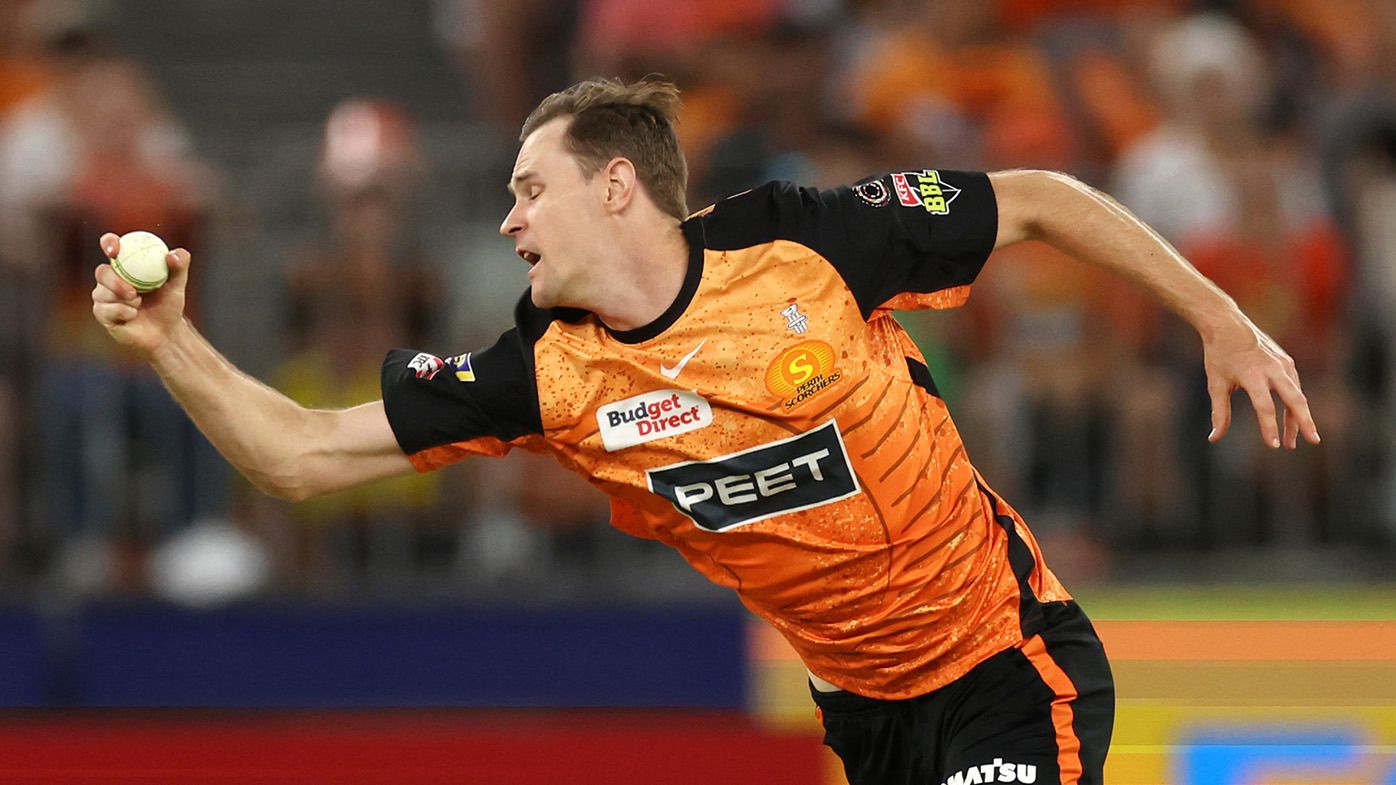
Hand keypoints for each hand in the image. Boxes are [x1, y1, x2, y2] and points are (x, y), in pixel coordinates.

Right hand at [91, 232, 190, 357]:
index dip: (109, 243)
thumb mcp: (177, 285)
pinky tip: (133, 316)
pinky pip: (105, 310)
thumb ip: (179, 267)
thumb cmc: (168, 304)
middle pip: (101, 272)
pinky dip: (122, 312)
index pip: (111, 245)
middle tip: (133, 292)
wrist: (165, 332)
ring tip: (139, 305)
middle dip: (115, 281)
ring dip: (124, 301)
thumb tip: (173, 255)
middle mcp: (110, 278)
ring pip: (102, 293)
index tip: (115, 250)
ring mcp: (104, 296)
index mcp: (126, 264)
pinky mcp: (102, 313)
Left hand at [1203, 316, 1318, 448]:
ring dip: (1298, 417)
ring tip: (1294, 440)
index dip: (1269, 427)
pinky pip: (1294, 386)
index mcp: (1252, 374)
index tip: (1274, 445)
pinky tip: (1291, 418)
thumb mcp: (1216, 384)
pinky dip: (1294, 403)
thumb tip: (1214, 438)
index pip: (1265, 406)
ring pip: (1297, 394)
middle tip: (1313, 442)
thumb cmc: (1219, 355)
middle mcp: (1272, 368)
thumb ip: (1219, 412)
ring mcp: (1283, 363)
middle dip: (1304, 422)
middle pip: (1294, 399)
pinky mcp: (1287, 361)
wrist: (1227, 324)